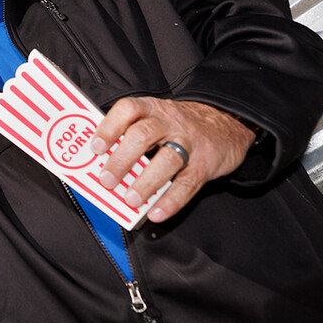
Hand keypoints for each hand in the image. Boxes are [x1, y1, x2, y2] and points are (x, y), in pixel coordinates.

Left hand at [88, 97, 255, 222]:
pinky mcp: (205, 163)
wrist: (227, 122)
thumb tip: (101, 165)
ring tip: (131, 200)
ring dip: (145, 182)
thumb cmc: (178, 125)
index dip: (109, 127)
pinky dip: (170, 201)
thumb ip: (130, 136)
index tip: (95, 147)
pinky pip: (187, 183)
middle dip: (122, 159)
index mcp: (151, 108)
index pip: (128, 109)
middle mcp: (169, 121)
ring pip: (167, 159)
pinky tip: (156, 213)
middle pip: (143, 135)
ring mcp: (189, 141)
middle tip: (106, 180)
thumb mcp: (155, 119)